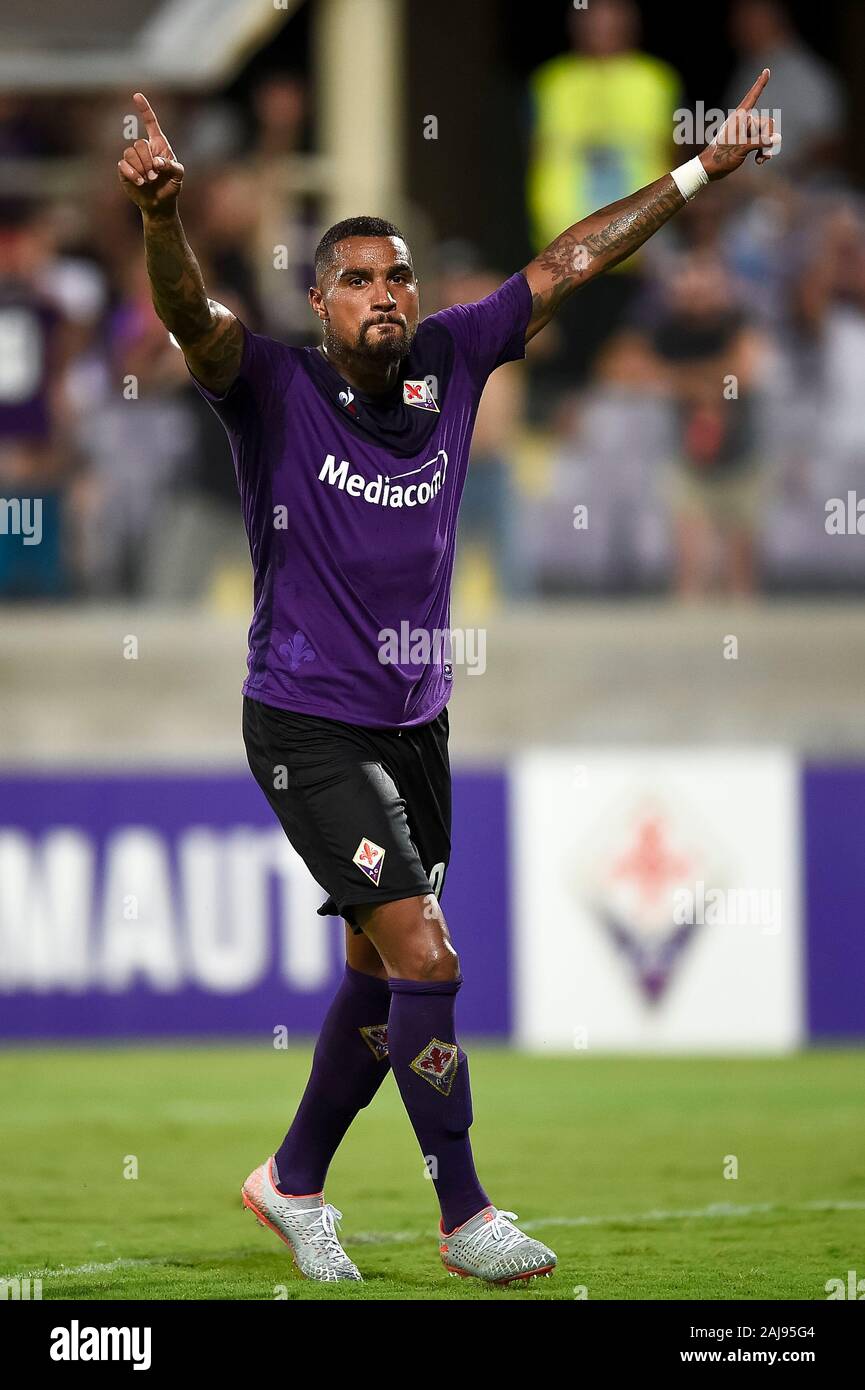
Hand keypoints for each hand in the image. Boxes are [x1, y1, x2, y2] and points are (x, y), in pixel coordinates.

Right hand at [117, 93, 183, 214]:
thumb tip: (156, 163)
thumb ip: (172, 166)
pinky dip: (132, 173)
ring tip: (148, 180)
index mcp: (158, 145)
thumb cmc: (171, 187)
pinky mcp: (125, 169)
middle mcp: (144, 149)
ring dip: (141, 168)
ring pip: (130, 153)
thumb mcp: (178, 176)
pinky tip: (140, 182)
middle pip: (139, 143)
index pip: (150, 123)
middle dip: (148, 161)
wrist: (159, 204)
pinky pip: (123, 164)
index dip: (144, 109)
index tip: (137, 96)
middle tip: (155, 175)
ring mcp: (133, 158)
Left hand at [699, 69, 779, 181]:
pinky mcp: (747, 142)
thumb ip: (761, 141)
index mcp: (739, 117)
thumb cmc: (721, 156)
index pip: (752, 97)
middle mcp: (744, 122)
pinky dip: (763, 151)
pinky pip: (762, 142)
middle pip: (767, 123)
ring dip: (766, 148)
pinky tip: (760, 161)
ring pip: (766, 134)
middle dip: (768, 138)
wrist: (709, 170)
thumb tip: (777, 138)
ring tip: (761, 160)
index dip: (760, 84)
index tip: (767, 70)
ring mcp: (746, 132)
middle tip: (764, 151)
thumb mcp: (742, 148)